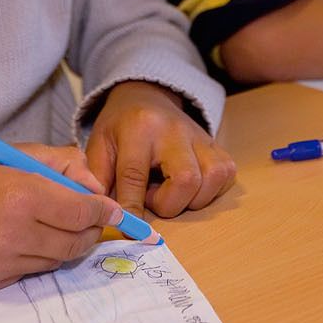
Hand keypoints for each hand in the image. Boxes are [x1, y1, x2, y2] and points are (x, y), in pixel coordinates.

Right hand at [0, 143, 121, 292]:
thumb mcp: (23, 154)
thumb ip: (68, 166)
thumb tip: (98, 192)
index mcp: (20, 194)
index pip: (81, 212)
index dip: (103, 211)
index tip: (111, 210)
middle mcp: (9, 233)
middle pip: (75, 243)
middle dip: (89, 231)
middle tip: (89, 220)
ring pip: (55, 261)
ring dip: (60, 245)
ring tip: (44, 225)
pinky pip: (28, 274)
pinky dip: (32, 258)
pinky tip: (15, 239)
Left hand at [86, 81, 235, 219]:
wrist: (148, 95)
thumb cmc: (121, 126)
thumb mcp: (99, 143)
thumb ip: (97, 176)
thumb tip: (102, 211)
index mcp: (140, 128)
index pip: (135, 175)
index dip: (131, 207)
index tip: (128, 228)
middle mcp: (175, 130)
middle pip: (186, 179)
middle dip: (169, 204)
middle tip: (152, 197)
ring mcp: (201, 137)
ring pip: (212, 179)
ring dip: (192, 199)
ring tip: (170, 191)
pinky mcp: (217, 145)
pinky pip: (226, 176)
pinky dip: (210, 191)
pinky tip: (189, 187)